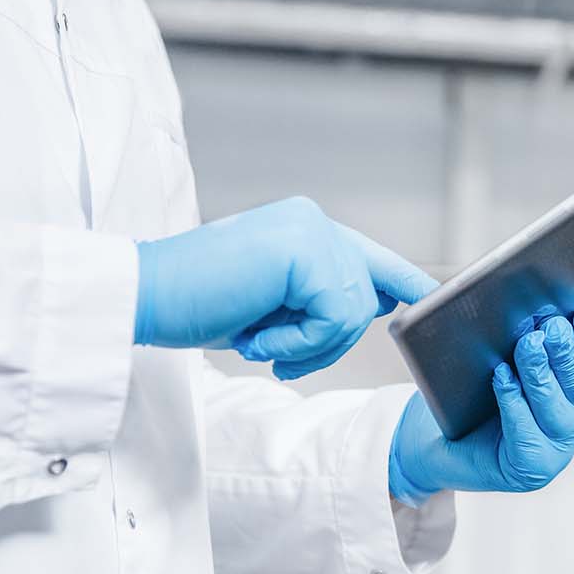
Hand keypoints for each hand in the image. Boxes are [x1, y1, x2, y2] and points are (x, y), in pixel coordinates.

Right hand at [134, 196, 436, 379]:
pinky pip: (334, 318)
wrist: (141, 298)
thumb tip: (382, 307)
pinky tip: (256, 338)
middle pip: (364, 298)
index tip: (431, 299)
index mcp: (306, 230)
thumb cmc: (195, 304)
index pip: (372, 259)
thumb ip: (321, 299)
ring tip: (258, 341)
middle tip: (274, 352)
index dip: (405, 283)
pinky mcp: (304, 252)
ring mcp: (311, 231)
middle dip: (326, 341)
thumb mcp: (273, 304)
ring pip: (353, 311)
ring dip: (308, 345)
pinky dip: (298, 343)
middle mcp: (314, 222)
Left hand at [389, 306, 573, 498]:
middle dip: (567, 352)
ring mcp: (557, 447)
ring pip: (557, 409)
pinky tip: (502, 378)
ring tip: (527, 346)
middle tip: (551, 327)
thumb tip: (495, 291)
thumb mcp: (496, 354)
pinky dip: (515, 403)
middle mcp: (573, 418)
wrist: (440, 442)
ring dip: (542, 374)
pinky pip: (527, 433)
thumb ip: (507, 328)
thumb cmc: (470, 395)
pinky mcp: (532, 467)